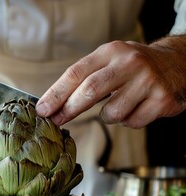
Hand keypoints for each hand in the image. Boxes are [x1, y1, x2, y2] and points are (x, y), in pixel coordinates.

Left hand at [36, 37, 185, 127]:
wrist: (175, 63)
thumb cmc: (130, 68)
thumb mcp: (107, 62)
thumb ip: (83, 79)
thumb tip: (52, 105)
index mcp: (110, 52)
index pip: (76, 73)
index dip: (56, 94)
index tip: (43, 109)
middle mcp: (129, 63)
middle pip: (90, 90)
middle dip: (69, 109)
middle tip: (56, 121)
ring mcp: (148, 81)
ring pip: (111, 113)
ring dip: (108, 116)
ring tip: (119, 104)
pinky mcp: (162, 100)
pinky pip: (131, 123)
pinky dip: (128, 121)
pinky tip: (137, 107)